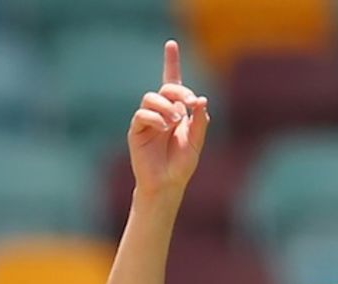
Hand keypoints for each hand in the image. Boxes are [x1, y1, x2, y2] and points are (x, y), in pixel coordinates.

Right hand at [129, 39, 208, 195]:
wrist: (166, 185)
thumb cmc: (181, 165)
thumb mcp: (196, 142)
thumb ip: (200, 122)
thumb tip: (201, 100)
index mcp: (176, 111)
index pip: (172, 82)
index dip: (171, 62)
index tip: (171, 44)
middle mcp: (161, 112)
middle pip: (166, 88)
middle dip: (179, 90)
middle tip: (190, 103)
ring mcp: (148, 120)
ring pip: (152, 97)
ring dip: (166, 106)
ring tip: (175, 122)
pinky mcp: (136, 130)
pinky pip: (142, 114)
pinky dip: (154, 117)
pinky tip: (164, 126)